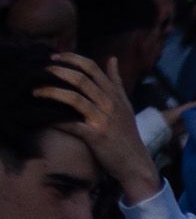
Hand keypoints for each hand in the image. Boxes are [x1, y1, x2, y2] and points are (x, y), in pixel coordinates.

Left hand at [38, 53, 153, 204]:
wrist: (135, 162)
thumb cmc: (127, 133)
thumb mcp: (125, 104)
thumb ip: (116, 81)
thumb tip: (112, 58)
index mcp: (114, 95)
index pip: (93, 68)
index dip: (73, 59)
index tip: (56, 57)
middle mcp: (110, 104)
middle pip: (82, 80)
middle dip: (59, 72)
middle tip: (43, 70)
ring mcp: (103, 120)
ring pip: (75, 98)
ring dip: (52, 92)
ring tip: (37, 91)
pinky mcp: (95, 136)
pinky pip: (70, 124)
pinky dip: (55, 120)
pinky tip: (42, 118)